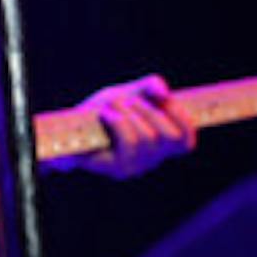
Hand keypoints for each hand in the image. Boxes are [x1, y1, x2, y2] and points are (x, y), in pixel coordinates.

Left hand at [74, 74, 195, 178]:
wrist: (71, 127)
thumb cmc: (105, 110)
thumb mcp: (129, 92)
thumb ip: (149, 88)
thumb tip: (164, 92)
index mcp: (161, 141)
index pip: (186, 141)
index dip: (184, 120)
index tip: (166, 99)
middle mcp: (153, 157)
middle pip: (171, 137)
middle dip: (151, 111)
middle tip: (131, 100)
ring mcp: (137, 164)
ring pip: (146, 137)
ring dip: (128, 113)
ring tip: (112, 106)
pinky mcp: (119, 169)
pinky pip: (128, 142)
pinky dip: (118, 122)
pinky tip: (105, 114)